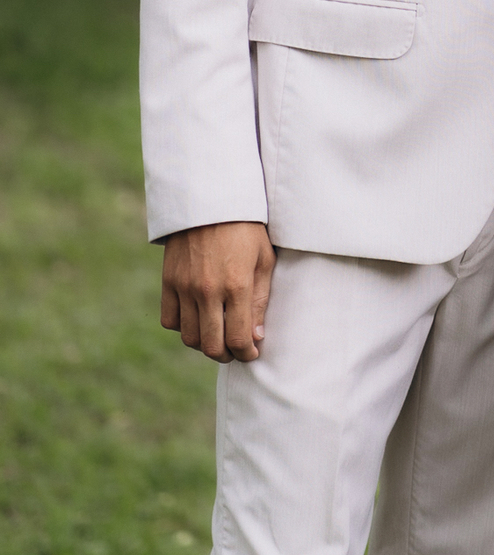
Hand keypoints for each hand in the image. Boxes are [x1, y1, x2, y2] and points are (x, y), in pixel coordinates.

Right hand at [161, 222, 276, 362]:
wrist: (211, 198)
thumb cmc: (246, 228)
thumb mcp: (263, 259)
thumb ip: (260, 301)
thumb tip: (255, 337)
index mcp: (237, 285)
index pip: (238, 339)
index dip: (247, 354)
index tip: (252, 353)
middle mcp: (208, 290)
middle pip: (212, 346)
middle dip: (227, 355)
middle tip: (235, 350)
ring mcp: (185, 287)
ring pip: (189, 338)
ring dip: (204, 344)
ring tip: (218, 336)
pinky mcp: (168, 281)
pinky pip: (170, 320)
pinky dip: (183, 327)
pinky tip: (198, 319)